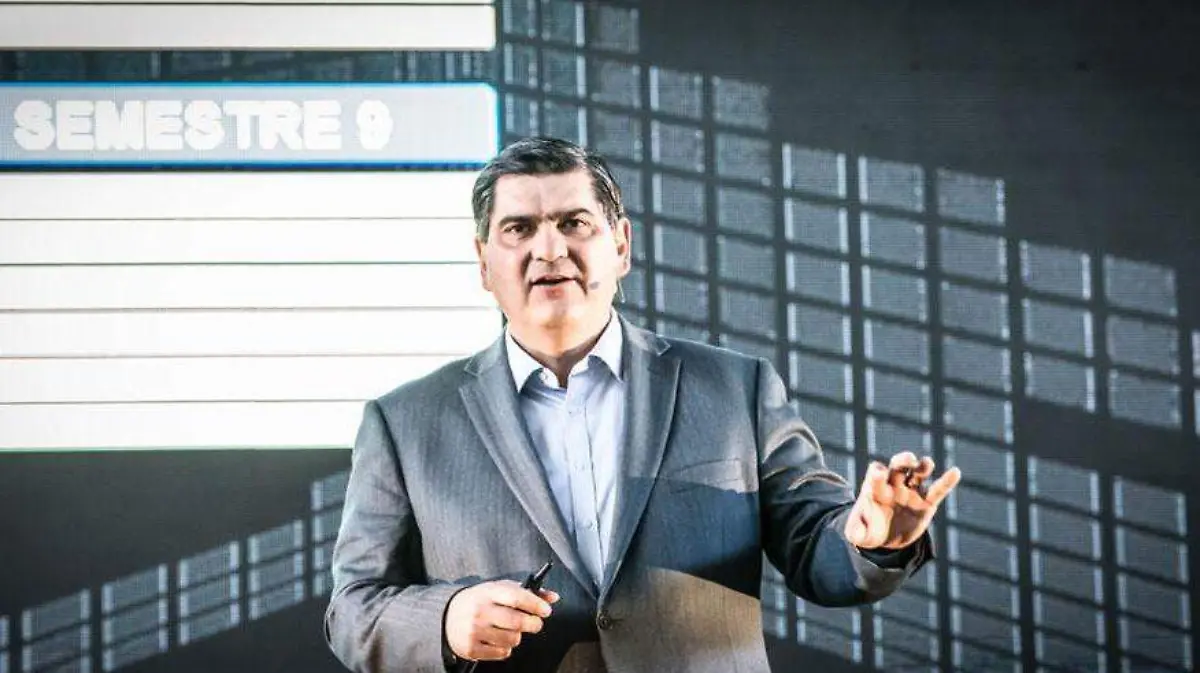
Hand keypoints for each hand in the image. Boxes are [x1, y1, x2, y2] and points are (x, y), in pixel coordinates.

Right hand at [445, 580, 559, 661]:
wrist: (445, 615)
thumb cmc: (478, 601)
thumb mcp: (498, 589)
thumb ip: (526, 591)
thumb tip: (553, 597)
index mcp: (488, 592)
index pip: (517, 597)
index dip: (536, 605)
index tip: (546, 610)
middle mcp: (481, 611)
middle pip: (517, 622)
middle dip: (533, 624)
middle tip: (535, 623)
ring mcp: (475, 630)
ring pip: (512, 639)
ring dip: (518, 636)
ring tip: (510, 630)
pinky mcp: (471, 648)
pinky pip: (502, 652)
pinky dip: (506, 648)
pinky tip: (498, 639)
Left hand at [844, 452, 960, 549]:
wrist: (887, 540)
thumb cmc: (869, 531)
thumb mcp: (858, 534)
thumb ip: (855, 532)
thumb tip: (856, 534)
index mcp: (875, 488)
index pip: (876, 473)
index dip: (877, 472)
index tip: (879, 474)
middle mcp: (894, 485)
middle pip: (898, 466)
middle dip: (903, 460)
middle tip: (909, 459)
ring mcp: (911, 492)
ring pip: (918, 473)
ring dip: (923, 466)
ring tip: (926, 464)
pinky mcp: (926, 503)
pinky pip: (937, 490)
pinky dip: (947, 481)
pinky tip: (955, 472)